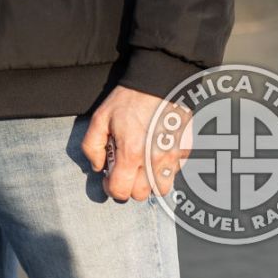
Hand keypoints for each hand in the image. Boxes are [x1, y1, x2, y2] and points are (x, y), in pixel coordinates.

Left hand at [83, 85, 190, 201]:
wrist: (159, 82)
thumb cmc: (129, 99)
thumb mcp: (100, 118)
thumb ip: (92, 146)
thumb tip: (98, 167)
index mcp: (131, 154)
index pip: (120, 191)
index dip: (110, 188)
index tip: (108, 178)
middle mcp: (154, 160)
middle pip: (141, 194)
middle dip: (129, 187)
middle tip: (123, 170)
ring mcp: (173, 158)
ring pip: (160, 189)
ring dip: (148, 183)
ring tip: (141, 166)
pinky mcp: (185, 151)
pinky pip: (175, 172)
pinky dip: (164, 170)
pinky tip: (155, 153)